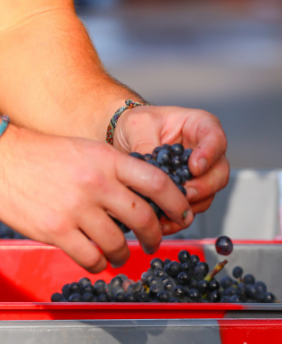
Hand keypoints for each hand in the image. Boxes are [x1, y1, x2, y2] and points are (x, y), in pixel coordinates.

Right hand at [0, 125, 194, 272]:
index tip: (183, 214)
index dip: (177, 202)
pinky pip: (91, 258)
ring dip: (122, 255)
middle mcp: (97, 183)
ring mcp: (77, 208)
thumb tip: (141, 198)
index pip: (158, 181)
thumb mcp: (85, 150)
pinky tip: (94, 257)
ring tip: (117, 254)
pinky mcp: (57, 230)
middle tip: (153, 242)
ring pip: (118, 244)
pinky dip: (98, 263)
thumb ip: (113, 170)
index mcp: (107, 159)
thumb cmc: (41, 154)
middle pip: (144, 217)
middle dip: (155, 236)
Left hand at [113, 104, 229, 235]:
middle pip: (219, 172)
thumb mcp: (138, 126)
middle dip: (203, 187)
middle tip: (185, 194)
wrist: (124, 137)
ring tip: (170, 211)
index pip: (215, 138)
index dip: (209, 154)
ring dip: (191, 205)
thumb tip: (151, 171)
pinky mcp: (188, 190)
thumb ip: (147, 144)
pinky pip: (192, 207)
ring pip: (209, 194)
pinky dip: (179, 216)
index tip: (195, 167)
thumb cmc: (137, 123)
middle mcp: (205, 150)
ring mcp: (200, 173)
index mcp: (199, 125)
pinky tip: (164, 220)